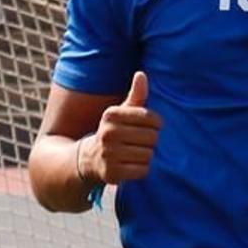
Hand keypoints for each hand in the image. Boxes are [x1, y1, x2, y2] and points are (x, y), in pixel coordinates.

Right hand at [85, 70, 161, 184]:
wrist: (90, 159)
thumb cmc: (114, 131)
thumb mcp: (122, 112)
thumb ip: (135, 95)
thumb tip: (141, 74)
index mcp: (111, 115)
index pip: (150, 118)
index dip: (156, 124)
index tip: (151, 127)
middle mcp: (107, 133)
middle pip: (152, 137)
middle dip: (151, 141)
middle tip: (142, 143)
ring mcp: (109, 154)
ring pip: (148, 155)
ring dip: (147, 156)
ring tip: (136, 154)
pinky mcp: (112, 173)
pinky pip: (142, 170)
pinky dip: (142, 169)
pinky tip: (133, 166)